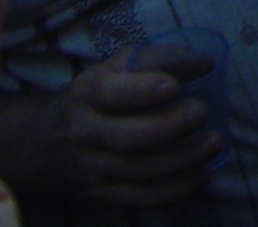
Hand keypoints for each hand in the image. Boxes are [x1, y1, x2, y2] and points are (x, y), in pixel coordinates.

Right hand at [7, 47, 219, 209]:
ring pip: (137, 171)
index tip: (173, 86)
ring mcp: (92, 168)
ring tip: (213, 144)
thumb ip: (157, 59)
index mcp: (86, 93)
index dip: (141, 91)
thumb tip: (206, 61)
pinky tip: (202, 176)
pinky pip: (140, 198)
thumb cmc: (95, 97)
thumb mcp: (114, 68)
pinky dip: (174, 191)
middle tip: (202, 113)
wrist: (45, 142)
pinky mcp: (102, 194)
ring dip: (180, 160)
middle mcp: (84, 132)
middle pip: (126, 138)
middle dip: (168, 127)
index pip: (108, 93)